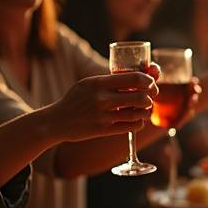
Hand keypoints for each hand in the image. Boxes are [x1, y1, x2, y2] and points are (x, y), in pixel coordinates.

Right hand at [42, 72, 158, 141]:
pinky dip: (140, 123)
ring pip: (139, 113)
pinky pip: (133, 126)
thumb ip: (110, 81)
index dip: (149, 81)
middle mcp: (102, 98)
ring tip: (145, 110)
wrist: (57, 121)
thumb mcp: (89, 84)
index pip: (135, 78)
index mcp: (99, 83)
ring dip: (146, 111)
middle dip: (151, 97)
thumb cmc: (76, 100)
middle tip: (151, 98)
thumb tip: (139, 77)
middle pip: (141, 97)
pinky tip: (137, 120)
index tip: (151, 84)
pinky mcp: (105, 130)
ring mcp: (104, 115)